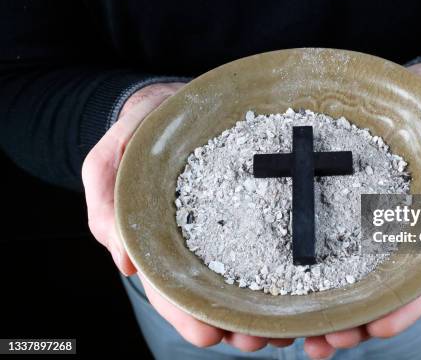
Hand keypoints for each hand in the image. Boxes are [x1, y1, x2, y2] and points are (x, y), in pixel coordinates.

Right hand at [82, 82, 294, 350]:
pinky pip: (270, 239)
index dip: (184, 313)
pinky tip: (300, 286)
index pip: (167, 284)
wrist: (175, 101)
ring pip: (242, 276)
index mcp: (158, 236)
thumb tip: (123, 260)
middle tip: (258, 340)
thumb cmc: (142, 129)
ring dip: (260, 307)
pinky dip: (281, 269)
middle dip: (232, 322)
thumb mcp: (111, 157)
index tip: (210, 334)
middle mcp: (194, 238)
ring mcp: (227, 224)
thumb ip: (104, 197)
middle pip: (210, 290)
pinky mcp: (256, 204)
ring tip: (285, 327)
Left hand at [301, 62, 420, 358]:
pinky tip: (287, 284)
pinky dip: (310, 261)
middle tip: (324, 344)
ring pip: (353, 269)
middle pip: (382, 286)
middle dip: (358, 319)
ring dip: (330, 303)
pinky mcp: (347, 195)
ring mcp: (373, 215)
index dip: (405, 307)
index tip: (376, 329)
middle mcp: (402, 228)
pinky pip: (327, 230)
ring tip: (301, 331)